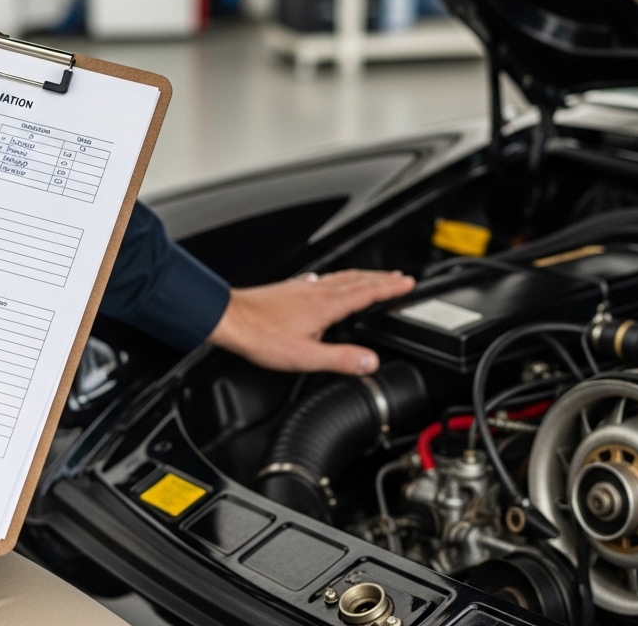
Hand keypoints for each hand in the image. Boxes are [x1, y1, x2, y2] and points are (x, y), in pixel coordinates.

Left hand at [206, 269, 414, 374]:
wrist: (229, 319)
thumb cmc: (261, 336)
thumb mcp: (305, 356)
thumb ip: (341, 358)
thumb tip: (370, 362)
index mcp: (326, 305)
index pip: (367, 292)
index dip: (390, 288)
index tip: (408, 284)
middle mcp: (316, 291)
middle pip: (357, 279)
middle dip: (382, 278)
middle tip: (400, 277)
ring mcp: (302, 288)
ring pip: (340, 277)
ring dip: (362, 276)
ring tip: (374, 278)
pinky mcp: (290, 290)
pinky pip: (322, 280)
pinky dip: (335, 280)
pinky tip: (326, 283)